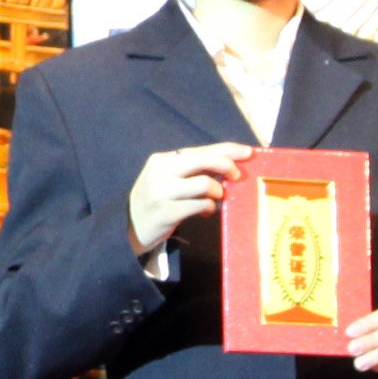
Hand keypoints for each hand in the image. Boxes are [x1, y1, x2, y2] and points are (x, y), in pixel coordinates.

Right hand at [124, 141, 258, 255]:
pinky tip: (207, 212)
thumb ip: (191, 170)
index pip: (199, 150)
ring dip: (218, 191)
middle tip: (237, 176)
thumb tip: (229, 164)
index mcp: (161, 160)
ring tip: (217, 198)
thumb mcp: (166, 180)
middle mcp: (160, 173)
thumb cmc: (156, 201)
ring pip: (204, 183)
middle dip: (226, 165)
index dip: (226, 149)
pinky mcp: (166, 213)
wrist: (130, 229)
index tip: (247, 152)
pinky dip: (210, 208)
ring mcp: (161, 193)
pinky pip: (200, 205)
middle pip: (202, 160)